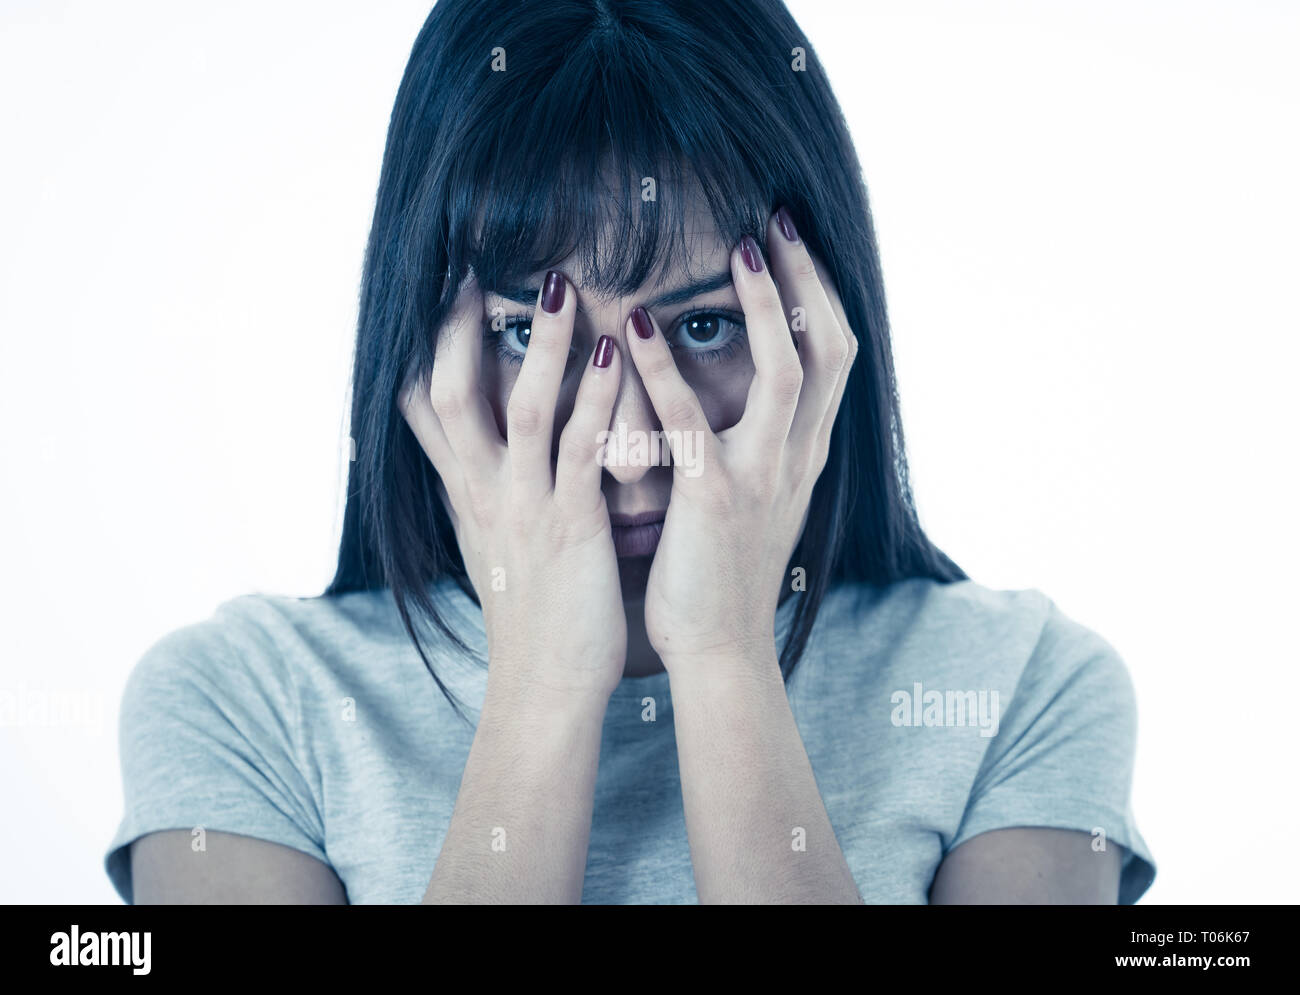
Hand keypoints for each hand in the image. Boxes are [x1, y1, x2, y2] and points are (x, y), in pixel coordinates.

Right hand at [400, 270, 626, 703]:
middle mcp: (483, 495)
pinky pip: (580, 452)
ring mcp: (524, 509)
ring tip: (560, 285)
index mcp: (466, 496)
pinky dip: (594, 400)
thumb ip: (488, 494)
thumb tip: (481, 458)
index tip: (435, 294)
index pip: (421, 410)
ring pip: (521, 410)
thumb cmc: (531, 616)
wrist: (544, 688)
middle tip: (481, 264)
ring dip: (540, 345)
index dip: (424, 347)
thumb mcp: (494, 547)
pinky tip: (616, 354)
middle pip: (450, 393)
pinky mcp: (570, 529)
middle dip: (462, 326)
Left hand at [625, 208, 857, 669]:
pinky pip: (694, 424)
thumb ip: (754, 443)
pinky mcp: (715, 502)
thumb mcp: (755, 499)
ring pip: (786, 372)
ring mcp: (763, 478)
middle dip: (809, 279)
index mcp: (805, 455)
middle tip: (776, 219)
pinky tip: (634, 329)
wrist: (720, 650)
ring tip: (736, 247)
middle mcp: (798, 458)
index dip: (819, 294)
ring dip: (765, 303)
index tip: (792, 241)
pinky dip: (664, 372)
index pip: (834, 357)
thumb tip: (736, 391)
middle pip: (830, 348)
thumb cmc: (723, 572)